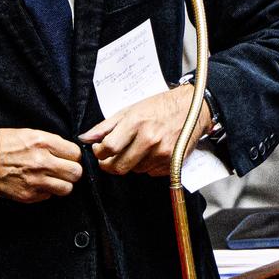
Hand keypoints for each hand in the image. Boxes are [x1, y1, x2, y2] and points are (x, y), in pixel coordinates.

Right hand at [0, 129, 82, 203]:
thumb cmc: (5, 145)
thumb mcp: (30, 134)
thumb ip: (52, 143)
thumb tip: (70, 152)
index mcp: (43, 142)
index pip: (76, 153)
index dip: (73, 156)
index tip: (68, 157)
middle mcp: (42, 161)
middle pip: (76, 172)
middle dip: (72, 171)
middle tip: (63, 169)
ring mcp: (36, 180)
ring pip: (67, 188)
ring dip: (62, 184)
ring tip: (52, 178)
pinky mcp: (29, 194)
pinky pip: (50, 196)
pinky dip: (47, 191)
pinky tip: (38, 183)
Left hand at [79, 86, 211, 176]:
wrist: (193, 108)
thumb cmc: (159, 106)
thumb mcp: (130, 110)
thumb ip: (105, 126)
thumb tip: (85, 138)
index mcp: (136, 123)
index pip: (108, 148)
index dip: (99, 153)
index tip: (99, 150)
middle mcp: (149, 140)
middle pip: (119, 166)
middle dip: (109, 165)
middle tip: (108, 158)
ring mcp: (162, 153)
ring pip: (134, 170)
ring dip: (129, 164)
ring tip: (134, 149)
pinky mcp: (173, 163)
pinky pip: (150, 173)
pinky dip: (146, 166)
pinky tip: (149, 153)